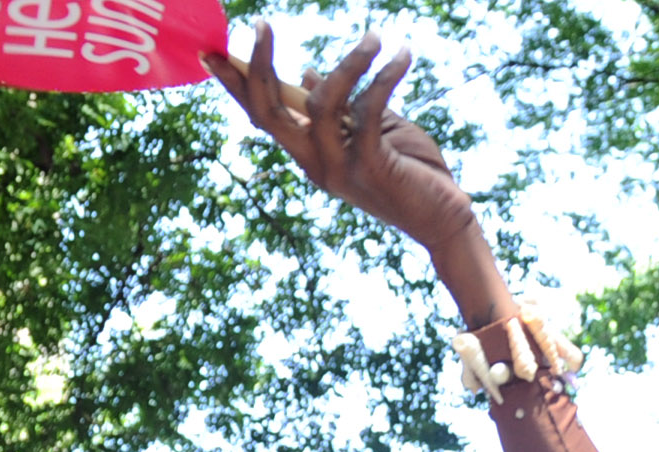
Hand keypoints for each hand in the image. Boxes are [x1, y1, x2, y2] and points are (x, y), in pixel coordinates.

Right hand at [209, 31, 487, 267]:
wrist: (446, 219)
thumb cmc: (411, 173)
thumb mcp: (371, 132)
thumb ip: (342, 106)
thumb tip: (309, 74)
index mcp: (310, 154)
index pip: (262, 116)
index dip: (236, 85)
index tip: (212, 52)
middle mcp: (316, 164)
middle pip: (268, 114)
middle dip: (259, 66)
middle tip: (262, 24)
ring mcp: (340, 169)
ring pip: (322, 103)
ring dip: (350, 62)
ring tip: (375, 37)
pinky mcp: (371, 168)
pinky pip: (368, 111)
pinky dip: (383, 78)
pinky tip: (402, 57)